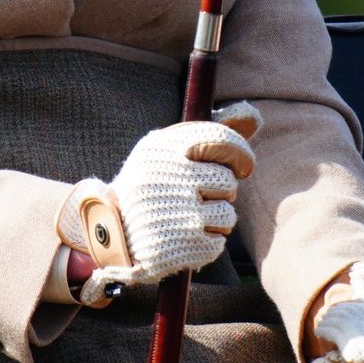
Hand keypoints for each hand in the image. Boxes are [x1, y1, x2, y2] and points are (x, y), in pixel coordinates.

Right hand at [56, 102, 259, 304]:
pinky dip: (209, 241)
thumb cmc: (149, 186)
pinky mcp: (181, 245)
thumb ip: (210, 133)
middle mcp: (168, 177)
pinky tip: (187, 237)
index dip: (240, 154)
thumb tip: (254, 116)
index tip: (241, 166)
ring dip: (216, 218)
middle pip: (227, 180)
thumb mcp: (166, 152)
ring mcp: (176, 213)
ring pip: (227, 213)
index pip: (221, 140)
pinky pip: (219, 241)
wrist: (109, 234)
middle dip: (222, 190)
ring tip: (192, 217)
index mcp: (162, 148)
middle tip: (203, 195)